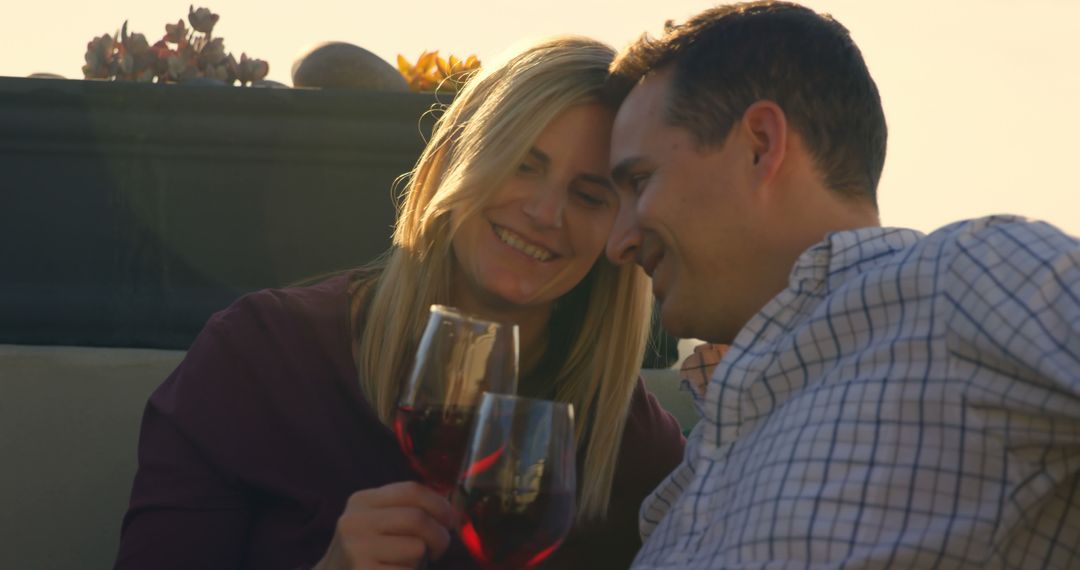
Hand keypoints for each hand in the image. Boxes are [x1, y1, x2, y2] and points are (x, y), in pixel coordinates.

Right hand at [313, 481, 456, 569]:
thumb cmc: (367, 553)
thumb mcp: (377, 522)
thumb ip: (406, 510)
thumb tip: (451, 508)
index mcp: (361, 501)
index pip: (411, 490)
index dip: (440, 504)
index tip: (450, 521)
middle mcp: (355, 522)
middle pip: (418, 518)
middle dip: (439, 536)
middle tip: (439, 550)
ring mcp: (356, 550)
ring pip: (416, 548)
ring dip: (420, 561)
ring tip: (404, 565)